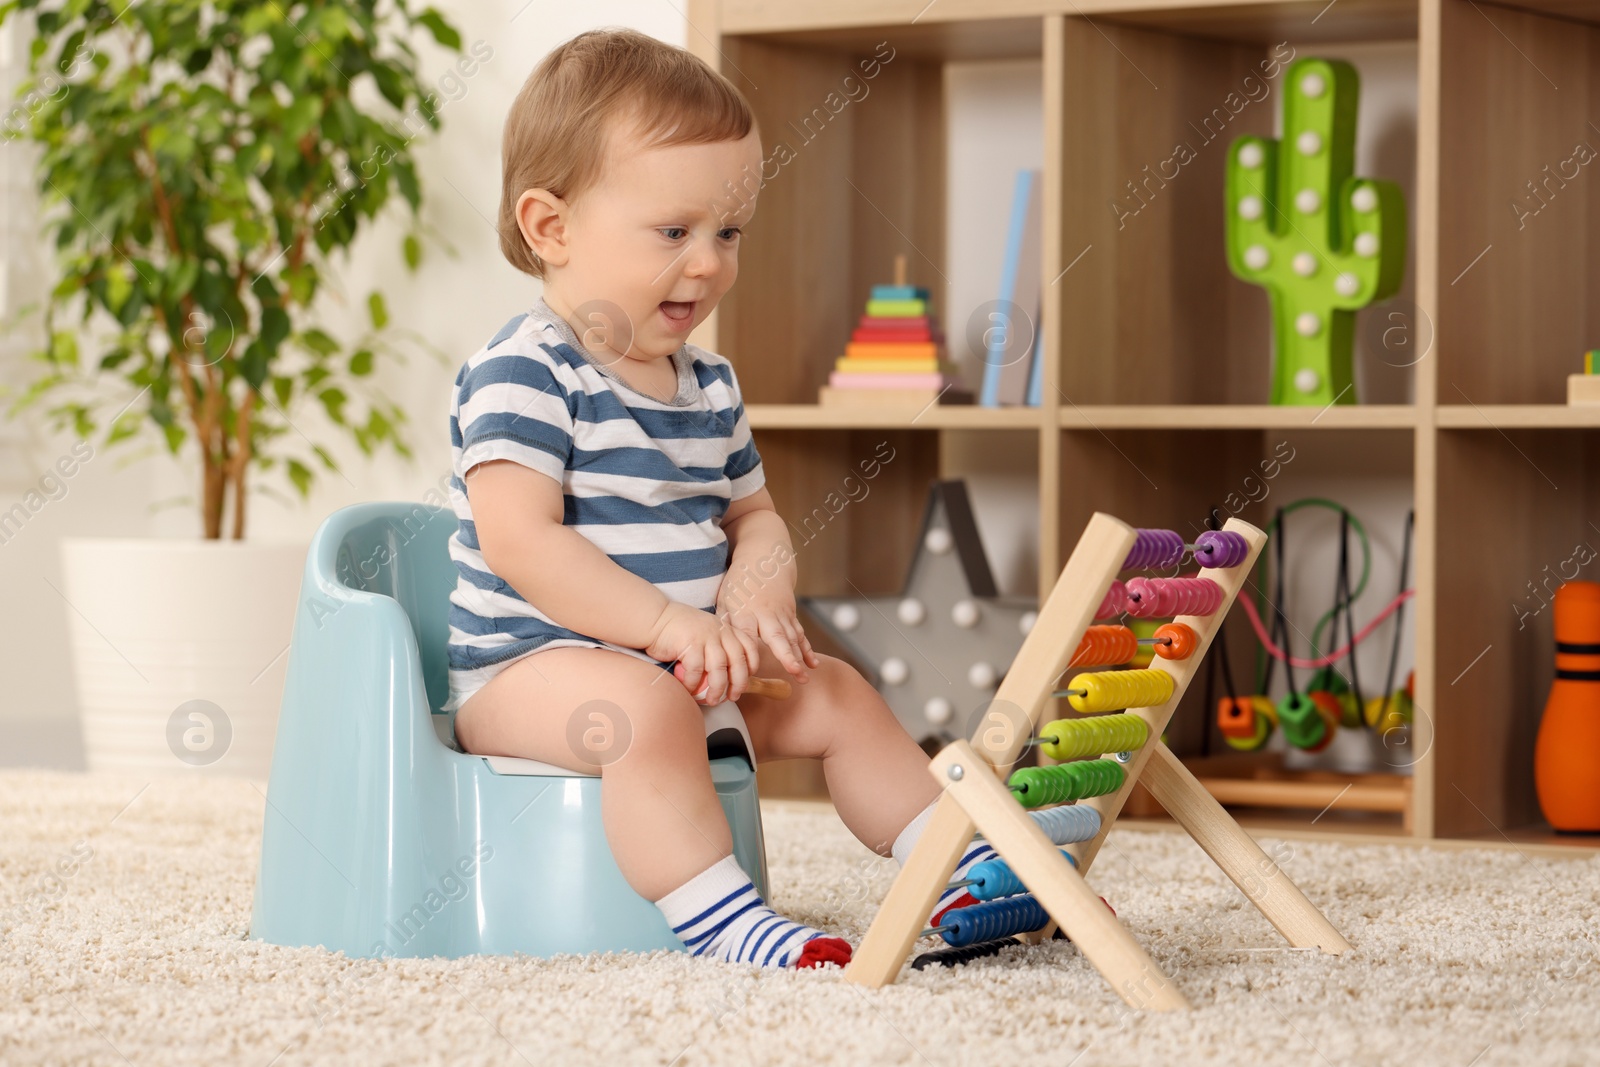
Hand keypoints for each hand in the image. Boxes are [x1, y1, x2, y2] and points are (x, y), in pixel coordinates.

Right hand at [645, 601, 760, 704]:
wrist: (655, 618)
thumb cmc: (678, 629)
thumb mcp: (706, 631)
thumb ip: (718, 645)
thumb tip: (729, 673)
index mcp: (726, 628)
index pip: (749, 647)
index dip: (752, 666)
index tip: (745, 680)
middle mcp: (720, 630)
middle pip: (739, 661)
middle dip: (739, 684)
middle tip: (733, 697)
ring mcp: (705, 636)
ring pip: (719, 669)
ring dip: (718, 689)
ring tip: (713, 700)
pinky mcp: (690, 643)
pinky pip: (696, 670)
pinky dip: (693, 683)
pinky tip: (689, 689)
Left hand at [715, 578, 820, 686]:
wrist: (764, 561)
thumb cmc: (739, 584)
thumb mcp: (725, 599)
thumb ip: (724, 624)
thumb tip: (718, 649)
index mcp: (745, 611)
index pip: (748, 634)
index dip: (750, 651)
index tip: (748, 670)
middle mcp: (766, 614)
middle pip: (777, 636)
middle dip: (786, 655)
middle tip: (793, 671)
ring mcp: (781, 614)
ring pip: (792, 637)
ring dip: (799, 657)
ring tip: (803, 677)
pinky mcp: (791, 614)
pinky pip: (800, 634)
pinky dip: (807, 649)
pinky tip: (813, 664)